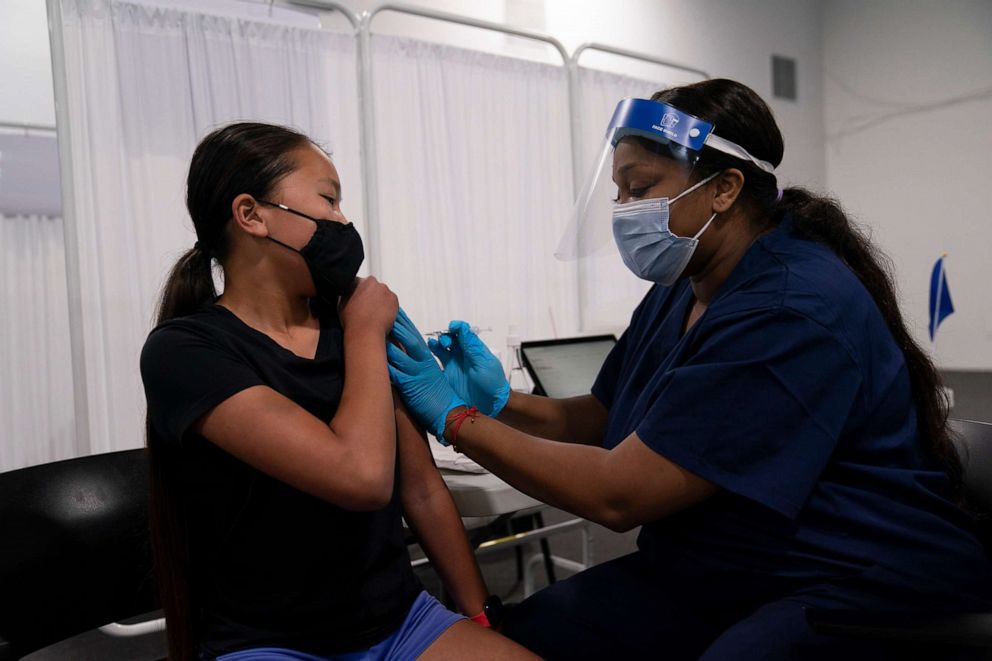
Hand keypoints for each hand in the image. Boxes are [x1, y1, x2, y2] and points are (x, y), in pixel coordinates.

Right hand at [338, 277, 396, 335]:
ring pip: (384, 294)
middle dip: (372, 296)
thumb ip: (348, 294)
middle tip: (368, 308)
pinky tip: (382, 316)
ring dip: (381, 301)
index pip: (360, 283)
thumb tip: (350, 294)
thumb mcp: (342, 303)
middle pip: (373, 287)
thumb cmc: (353, 321)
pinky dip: (389, 307)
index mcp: (359, 281)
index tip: (360, 300)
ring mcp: (385, 290)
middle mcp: (373, 283)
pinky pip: (392, 301)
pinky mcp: (394, 298)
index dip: (360, 293)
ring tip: (375, 314)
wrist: (365, 332)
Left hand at [387, 308, 465, 442]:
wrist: (449, 412)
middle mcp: (423, 362)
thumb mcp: (432, 372)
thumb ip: (421, 360)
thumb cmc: (439, 394)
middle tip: (383, 311)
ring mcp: (417, 374)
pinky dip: (387, 366)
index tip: (393, 310)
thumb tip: (410, 349)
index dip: (404, 321)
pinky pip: (396, 375)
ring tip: (375, 329)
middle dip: (396, 325)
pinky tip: (375, 358)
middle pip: (409, 339)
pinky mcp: (411, 387)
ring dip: (389, 342)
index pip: (415, 335)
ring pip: (401, 355)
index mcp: (428, 358)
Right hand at [428, 321, 509, 416]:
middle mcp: (462, 356)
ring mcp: (453, 366)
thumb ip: (473, 347)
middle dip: (445, 336)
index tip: (452, 327)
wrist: (491, 406)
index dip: (456, 327)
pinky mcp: (446, 377)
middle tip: (444, 342)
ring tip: (433, 345)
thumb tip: (463, 327)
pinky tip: (427, 357)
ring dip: (436, 344)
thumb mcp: (484, 364)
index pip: (462, 332)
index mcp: (473, 350)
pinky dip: (429, 359)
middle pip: (449, 339)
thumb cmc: (493, 384)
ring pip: (440, 350)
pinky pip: (435, 365)